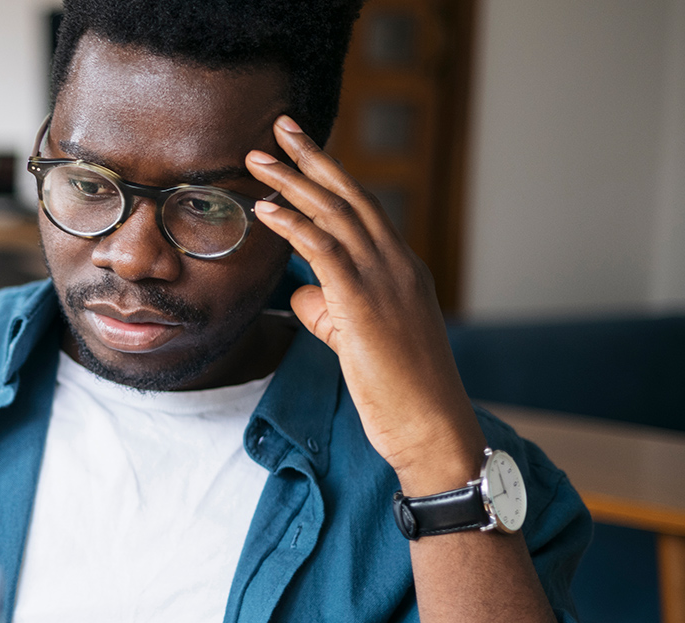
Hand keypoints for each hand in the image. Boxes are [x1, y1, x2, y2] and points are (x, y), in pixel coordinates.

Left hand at [244, 115, 483, 491]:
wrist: (432, 429)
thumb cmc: (397, 392)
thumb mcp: (357, 340)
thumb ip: (330, 309)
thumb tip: (303, 289)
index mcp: (401, 269)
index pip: (362, 208)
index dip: (328, 174)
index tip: (299, 147)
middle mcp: (397, 265)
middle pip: (349, 196)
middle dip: (312, 158)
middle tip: (278, 127)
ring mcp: (385, 281)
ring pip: (335, 215)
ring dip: (292, 182)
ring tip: (256, 159)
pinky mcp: (365, 305)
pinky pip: (325, 251)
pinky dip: (293, 224)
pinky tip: (266, 209)